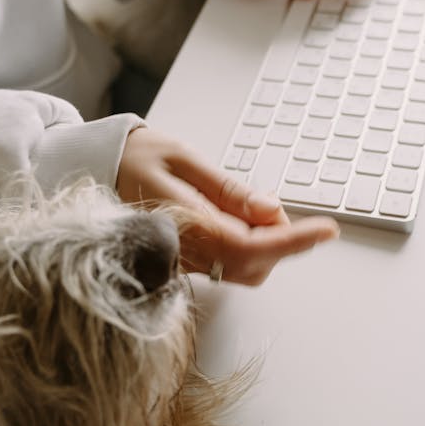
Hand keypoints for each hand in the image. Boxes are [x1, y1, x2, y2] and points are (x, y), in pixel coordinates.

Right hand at [116, 127, 337, 284]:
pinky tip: (238, 218)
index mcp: (183, 222)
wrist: (97, 166)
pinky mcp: (185, 261)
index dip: (293, 241)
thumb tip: (270, 212)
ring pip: (243, 269)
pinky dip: (247, 246)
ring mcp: (184, 261)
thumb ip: (228, 190)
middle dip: (278, 240)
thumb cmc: (138, 156)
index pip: (250, 245)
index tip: (326, 229)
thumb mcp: (185, 159)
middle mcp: (184, 251)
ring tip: (251, 207)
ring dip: (263, 244)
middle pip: (252, 265)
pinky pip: (227, 265)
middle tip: (271, 203)